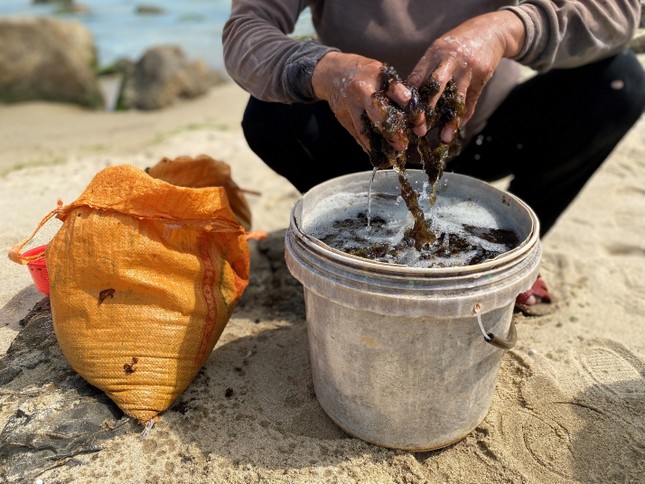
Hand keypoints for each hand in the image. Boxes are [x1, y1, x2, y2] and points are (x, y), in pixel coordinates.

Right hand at [311, 52, 412, 151]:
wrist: (330, 73)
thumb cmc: (361, 71)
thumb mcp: (380, 71)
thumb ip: (395, 88)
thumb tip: (412, 107)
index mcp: (373, 76)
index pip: (396, 92)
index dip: (410, 107)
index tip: (420, 122)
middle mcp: (360, 93)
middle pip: (379, 116)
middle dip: (394, 133)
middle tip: (403, 145)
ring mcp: (349, 108)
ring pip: (366, 131)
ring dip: (381, 144)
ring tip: (393, 152)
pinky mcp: (343, 119)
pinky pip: (357, 136)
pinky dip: (368, 145)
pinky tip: (378, 153)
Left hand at [407, 10, 525, 142]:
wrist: (490, 31)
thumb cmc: (456, 44)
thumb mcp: (439, 49)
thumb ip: (425, 70)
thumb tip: (409, 97)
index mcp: (434, 52)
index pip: (417, 77)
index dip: (409, 98)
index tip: (404, 116)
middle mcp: (450, 59)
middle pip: (435, 86)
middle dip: (427, 109)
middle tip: (420, 130)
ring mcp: (467, 68)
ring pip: (456, 98)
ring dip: (450, 120)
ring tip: (445, 137)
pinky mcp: (481, 76)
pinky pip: (472, 100)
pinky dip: (464, 115)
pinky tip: (458, 126)